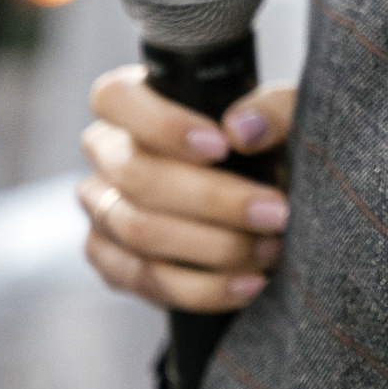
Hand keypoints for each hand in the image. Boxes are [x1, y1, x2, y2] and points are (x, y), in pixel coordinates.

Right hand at [78, 66, 295, 312]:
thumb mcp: (285, 117)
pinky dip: (202, 288)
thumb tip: (241, 129)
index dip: (162, 124)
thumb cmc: (271, 143)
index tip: (222, 146)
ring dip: (214, 247)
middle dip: (212, 200)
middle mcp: (106, 153)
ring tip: (270, 249)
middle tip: (274, 213)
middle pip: (135, 176)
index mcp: (131, 101)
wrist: (272, 198)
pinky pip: (145, 281)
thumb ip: (273, 109)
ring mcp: (102, 209)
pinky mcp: (113, 262)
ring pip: (138, 231)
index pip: (115, 100)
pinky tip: (248, 283)